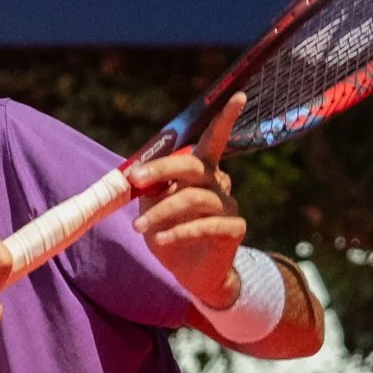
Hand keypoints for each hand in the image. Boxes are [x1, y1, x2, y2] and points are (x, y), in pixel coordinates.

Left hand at [125, 92, 247, 313]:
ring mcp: (229, 205)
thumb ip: (148, 190)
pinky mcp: (233, 229)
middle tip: (135, 180)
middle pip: (194, 165)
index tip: (238, 96)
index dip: (226, 118)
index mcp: (202, 171)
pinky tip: (160, 241)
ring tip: (139, 228)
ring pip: (193, 198)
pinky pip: (204, 225)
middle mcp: (219, 182)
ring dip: (161, 212)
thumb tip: (135, 176)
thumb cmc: (171, 236)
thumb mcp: (152, 210)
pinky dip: (178, 232)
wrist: (192, 276)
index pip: (214, 139)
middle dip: (161, 169)